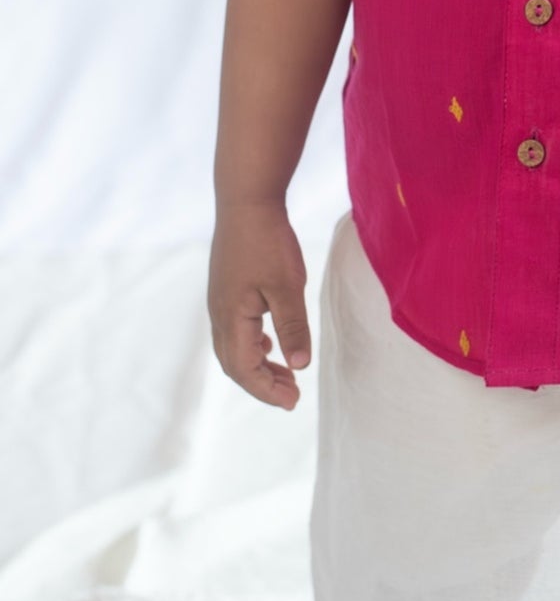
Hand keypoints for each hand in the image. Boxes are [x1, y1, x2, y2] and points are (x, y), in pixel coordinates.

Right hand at [207, 201, 311, 409]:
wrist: (246, 200)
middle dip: (262, 384)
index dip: (267, 390)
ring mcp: (220, 301)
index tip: (293, 401)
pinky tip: (270, 343)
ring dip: (257, 365)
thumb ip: (293, 326)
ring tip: (285, 375)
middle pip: (234, 364)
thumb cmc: (268, 241)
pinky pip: (235, 329)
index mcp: (231, 318)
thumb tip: (299, 366)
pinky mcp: (226, 288)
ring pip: (233, 347)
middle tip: (292, 395)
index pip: (244, 369)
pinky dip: (252, 345)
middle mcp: (218, 314)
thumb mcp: (288, 285)